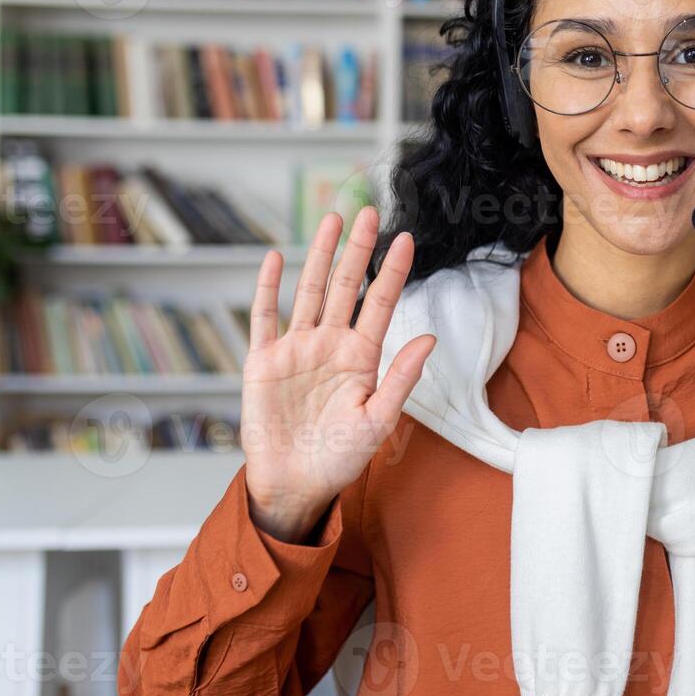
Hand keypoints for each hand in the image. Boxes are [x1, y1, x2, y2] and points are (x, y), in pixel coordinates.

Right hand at [241, 207, 435, 542]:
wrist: (296, 484)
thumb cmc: (340, 457)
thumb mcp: (379, 420)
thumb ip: (402, 377)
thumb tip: (431, 337)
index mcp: (361, 357)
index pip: (380, 303)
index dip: (392, 271)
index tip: (406, 238)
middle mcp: (330, 344)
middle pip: (345, 286)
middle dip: (357, 249)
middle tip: (368, 211)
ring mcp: (296, 349)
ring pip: (309, 292)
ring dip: (318, 256)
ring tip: (331, 220)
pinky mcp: (263, 362)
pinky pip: (265, 318)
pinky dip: (269, 287)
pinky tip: (277, 258)